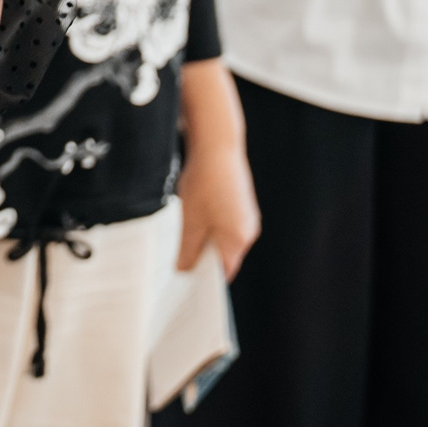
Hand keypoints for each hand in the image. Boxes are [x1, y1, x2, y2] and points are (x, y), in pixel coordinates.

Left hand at [176, 133, 259, 279]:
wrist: (217, 146)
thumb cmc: (204, 183)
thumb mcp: (190, 221)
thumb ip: (188, 250)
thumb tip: (184, 271)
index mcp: (238, 239)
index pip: (224, 271)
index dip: (205, 278)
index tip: (187, 281)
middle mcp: (249, 230)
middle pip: (224, 255)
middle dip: (203, 256)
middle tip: (179, 257)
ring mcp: (247, 215)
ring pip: (223, 237)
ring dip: (205, 237)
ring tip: (185, 229)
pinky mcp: (242, 203)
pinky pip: (226, 222)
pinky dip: (211, 223)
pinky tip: (196, 212)